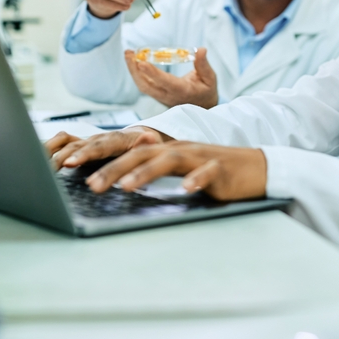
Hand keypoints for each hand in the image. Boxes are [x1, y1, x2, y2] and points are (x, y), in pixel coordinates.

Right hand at [46, 126, 166, 168]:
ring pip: (64, 142)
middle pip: (76, 145)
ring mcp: (87, 141)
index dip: (83, 154)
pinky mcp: (80, 145)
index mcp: (116, 140)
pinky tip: (37, 160)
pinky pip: (60, 143)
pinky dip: (48, 148)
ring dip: (50, 151)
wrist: (141, 139)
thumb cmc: (145, 148)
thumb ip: (146, 145)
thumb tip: (149, 138)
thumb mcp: (151, 148)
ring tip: (37, 165)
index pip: (98, 146)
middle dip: (61, 158)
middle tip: (48, 171)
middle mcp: (98, 138)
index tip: (69, 163)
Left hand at [83, 141, 266, 200]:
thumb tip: (123, 182)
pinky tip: (186, 190)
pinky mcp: (221, 168)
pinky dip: (196, 180)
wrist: (258, 166)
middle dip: (115, 169)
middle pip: (142, 155)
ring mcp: (201, 156)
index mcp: (168, 149)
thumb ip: (156, 171)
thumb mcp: (182, 168)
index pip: (131, 154)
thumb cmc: (215, 170)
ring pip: (169, 160)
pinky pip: (207, 172)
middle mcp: (181, 149)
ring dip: (146, 173)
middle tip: (91, 185)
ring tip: (126, 188)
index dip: (105, 162)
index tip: (80, 174)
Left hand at [123, 47, 217, 108]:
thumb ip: (203, 65)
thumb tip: (200, 50)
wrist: (202, 107)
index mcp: (182, 91)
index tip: (141, 62)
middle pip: (146, 86)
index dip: (152, 73)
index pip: (165, 82)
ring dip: (133, 70)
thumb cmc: (206, 91)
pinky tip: (134, 60)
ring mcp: (161, 97)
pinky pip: (144, 85)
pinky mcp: (157, 94)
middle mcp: (168, 96)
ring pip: (142, 86)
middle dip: (134, 70)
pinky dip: (137, 72)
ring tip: (128, 54)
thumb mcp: (210, 78)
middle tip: (129, 53)